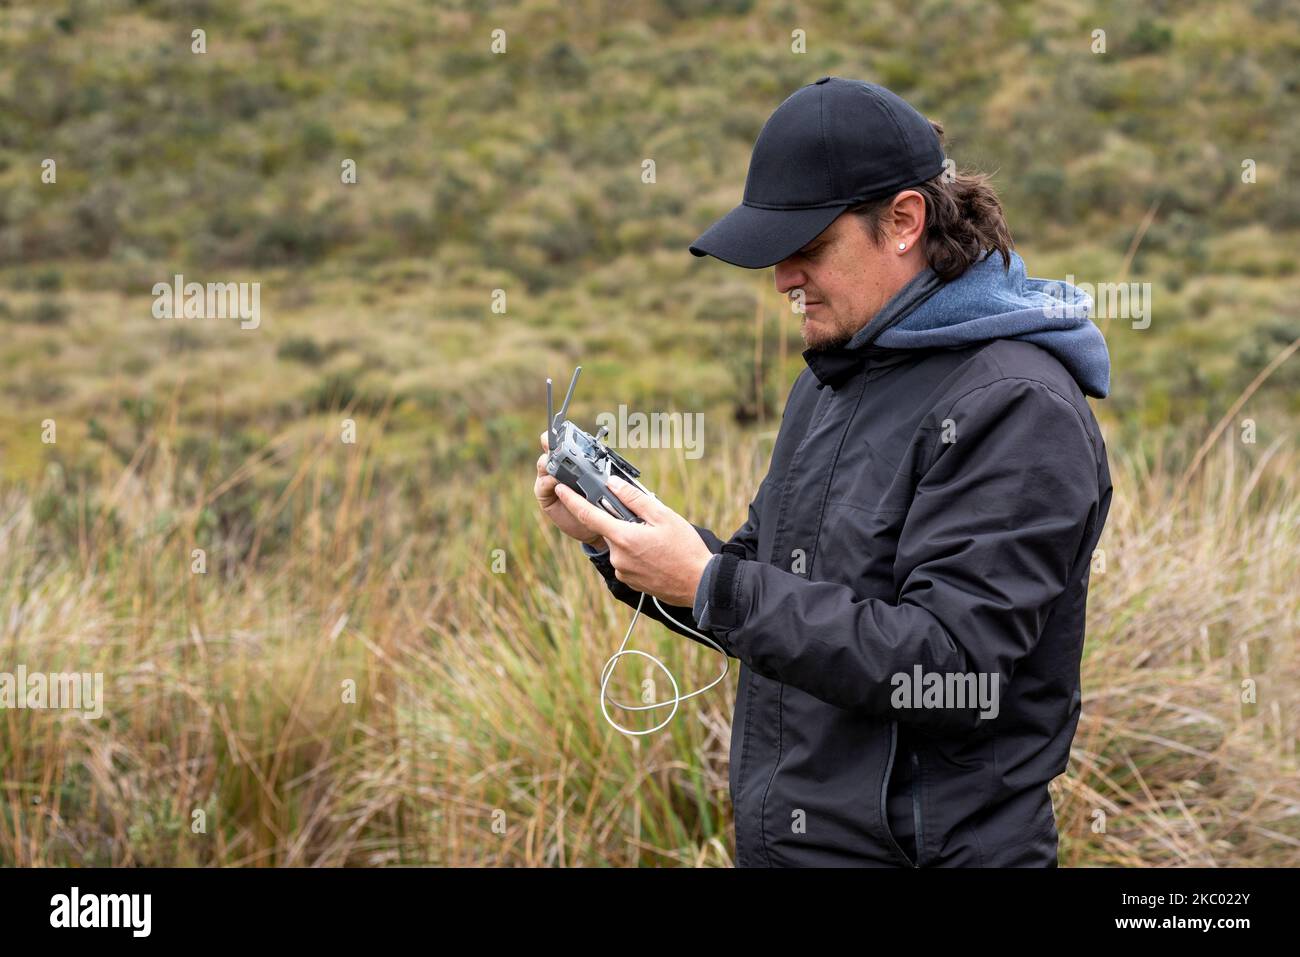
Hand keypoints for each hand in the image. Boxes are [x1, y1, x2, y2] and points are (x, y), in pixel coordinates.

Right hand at [534, 430, 606, 549]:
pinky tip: (558, 483)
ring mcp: (550, 480)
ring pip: (544, 464)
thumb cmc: (603, 501)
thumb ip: (601, 468)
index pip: (565, 440)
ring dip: (551, 462)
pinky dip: (550, 481)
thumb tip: (605, 451)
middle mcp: (559, 466)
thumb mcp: (606, 482)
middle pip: (550, 448)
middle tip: (554, 441)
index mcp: (574, 459)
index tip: (564, 426)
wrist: (597, 527)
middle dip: (551, 442)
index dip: (563, 432)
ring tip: (560, 465)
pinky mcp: (545, 495)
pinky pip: (543, 484)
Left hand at [552, 472, 714, 607]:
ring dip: (632, 538)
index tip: (561, 488)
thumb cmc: (685, 549)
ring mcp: (622, 571)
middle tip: (649, 523)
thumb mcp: (663, 516)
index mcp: (623, 537)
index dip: (572, 500)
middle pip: (610, 530)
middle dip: (623, 522)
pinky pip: (626, 560)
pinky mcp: (629, 581)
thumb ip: (634, 499)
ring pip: (620, 545)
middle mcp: (617, 556)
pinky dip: (636, 553)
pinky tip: (656, 555)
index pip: (588, 515)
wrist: (699, 584)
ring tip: (658, 542)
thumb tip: (613, 484)